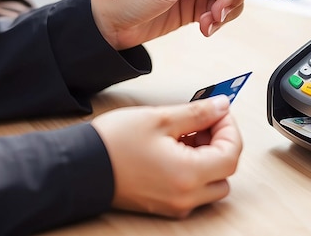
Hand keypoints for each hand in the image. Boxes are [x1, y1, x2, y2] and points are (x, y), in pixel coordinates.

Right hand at [91, 96, 241, 217]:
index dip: (229, 127)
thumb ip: (198, 113)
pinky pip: (194, 190)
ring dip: (209, 157)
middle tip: (204, 121)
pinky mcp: (165, 206)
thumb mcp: (160, 118)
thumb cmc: (114, 143)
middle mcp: (186, 196)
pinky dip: (195, 169)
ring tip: (186, 134)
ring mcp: (176, 205)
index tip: (219, 111)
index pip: (232, 153)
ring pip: (213, 183)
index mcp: (189, 174)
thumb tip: (222, 106)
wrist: (78, 168)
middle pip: (226, 170)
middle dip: (221, 142)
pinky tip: (176, 148)